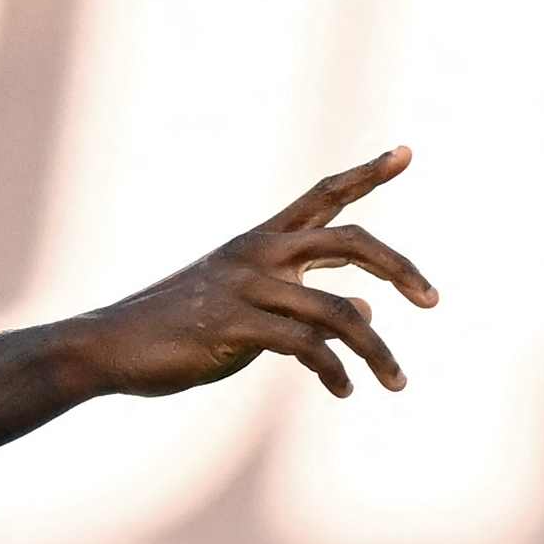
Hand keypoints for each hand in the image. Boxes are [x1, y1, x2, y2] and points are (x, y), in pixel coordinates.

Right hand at [72, 149, 440, 400]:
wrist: (109, 347)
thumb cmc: (178, 330)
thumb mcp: (249, 309)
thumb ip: (304, 302)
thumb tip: (366, 309)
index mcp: (261, 242)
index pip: (323, 196)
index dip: (367, 173)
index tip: (406, 152)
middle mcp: (259, 253)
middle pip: (351, 240)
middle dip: (401, 267)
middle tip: (434, 301)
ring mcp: (247, 288)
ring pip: (341, 312)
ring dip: (378, 352)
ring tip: (397, 382)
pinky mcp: (235, 327)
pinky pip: (308, 348)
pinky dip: (336, 372)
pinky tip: (345, 391)